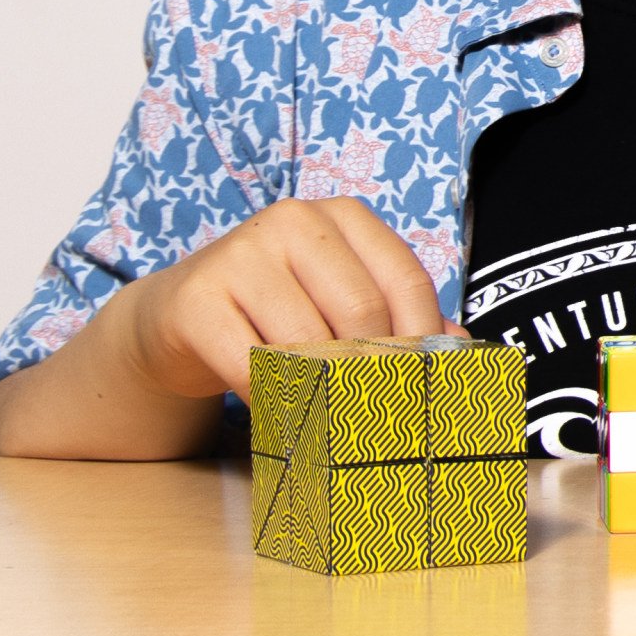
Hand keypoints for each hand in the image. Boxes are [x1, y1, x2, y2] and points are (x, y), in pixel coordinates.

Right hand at [112, 196, 445, 399]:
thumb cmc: (274, 310)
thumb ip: (397, 317)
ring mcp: (240, 255)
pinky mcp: (196, 300)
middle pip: (361, 312)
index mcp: (342, 217)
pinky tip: (279, 413)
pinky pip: (252, 365)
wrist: (176, 317)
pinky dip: (273, 400)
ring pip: (308, 341)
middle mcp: (292, 222)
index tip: (427, 384)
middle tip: (378, 413)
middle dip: (375, 371)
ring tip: (331, 418)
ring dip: (323, 392)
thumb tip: (459, 347)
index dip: (423, 339)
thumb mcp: (337, 300)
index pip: (405, 278)